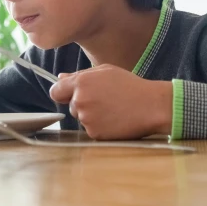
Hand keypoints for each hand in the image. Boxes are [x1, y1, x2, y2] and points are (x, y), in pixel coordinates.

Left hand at [49, 64, 172, 139]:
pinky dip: (100, 127)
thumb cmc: (130, 86)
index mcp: (81, 82)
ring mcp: (87, 118)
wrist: (151, 106)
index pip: (55, 91)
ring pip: (81, 118)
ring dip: (91, 116)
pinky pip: (91, 130)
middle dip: (83, 104)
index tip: (71, 95)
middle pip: (71, 106)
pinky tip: (114, 120)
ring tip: (112, 109)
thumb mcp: (106, 72)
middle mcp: (80, 100)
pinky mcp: (95, 133)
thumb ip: (80, 75)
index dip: (63, 93)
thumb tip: (60, 77)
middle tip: (104, 100)